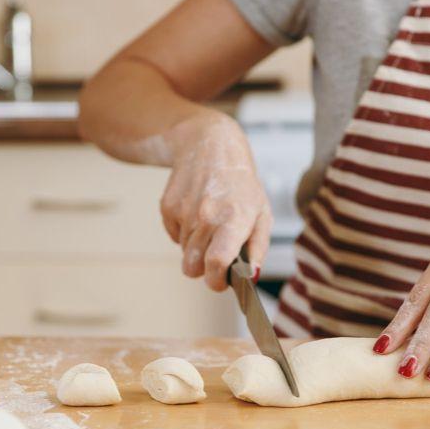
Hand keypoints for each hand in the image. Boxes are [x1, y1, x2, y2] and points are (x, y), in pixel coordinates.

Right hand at [160, 113, 272, 290]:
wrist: (210, 146)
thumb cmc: (240, 184)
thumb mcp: (262, 212)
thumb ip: (259, 247)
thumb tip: (252, 276)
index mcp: (234, 218)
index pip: (217, 262)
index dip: (216, 281)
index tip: (220, 282)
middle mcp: (207, 215)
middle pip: (193, 267)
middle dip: (203, 269)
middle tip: (216, 256)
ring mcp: (184, 211)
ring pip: (184, 254)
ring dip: (196, 248)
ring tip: (210, 224)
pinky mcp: (168, 207)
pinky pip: (173, 237)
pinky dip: (183, 233)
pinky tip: (196, 213)